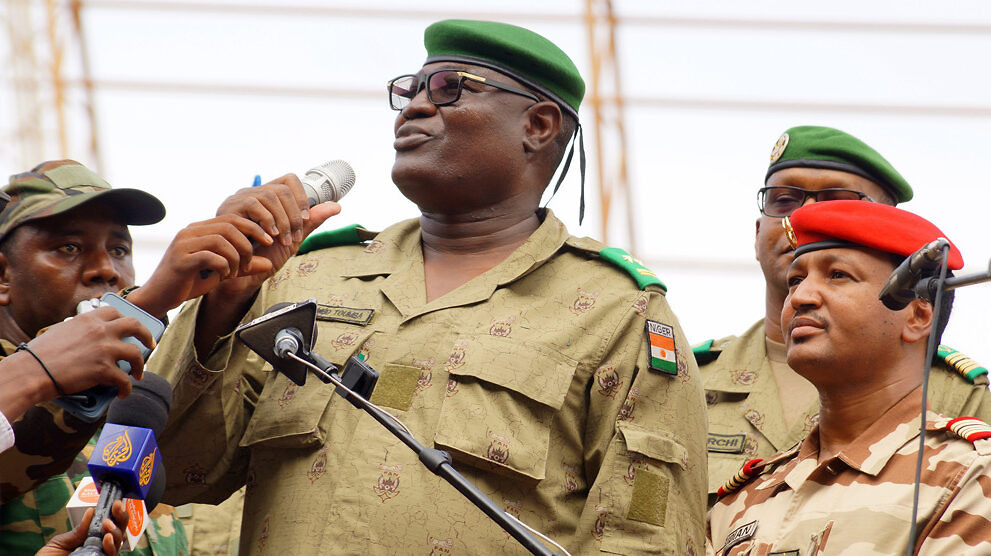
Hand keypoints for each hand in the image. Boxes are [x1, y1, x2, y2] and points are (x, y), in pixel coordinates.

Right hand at [27, 306, 154, 398]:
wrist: (33, 371)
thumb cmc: (41, 354)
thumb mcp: (62, 331)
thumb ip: (79, 330)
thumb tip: (86, 337)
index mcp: (88, 319)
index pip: (114, 312)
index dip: (125, 319)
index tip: (130, 328)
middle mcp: (101, 330)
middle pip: (135, 325)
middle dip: (146, 335)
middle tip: (150, 345)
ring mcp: (105, 349)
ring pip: (136, 354)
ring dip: (140, 365)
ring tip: (138, 374)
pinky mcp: (105, 369)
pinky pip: (125, 380)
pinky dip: (126, 389)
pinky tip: (123, 393)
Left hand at [36, 500, 126, 555]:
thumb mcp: (59, 544)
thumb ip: (76, 531)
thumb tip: (91, 512)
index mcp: (90, 541)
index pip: (107, 526)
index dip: (114, 514)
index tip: (113, 503)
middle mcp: (99, 550)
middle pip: (118, 533)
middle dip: (120, 518)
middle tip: (116, 508)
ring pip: (118, 544)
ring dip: (116, 531)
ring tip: (108, 524)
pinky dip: (112, 546)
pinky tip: (107, 538)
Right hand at [129, 175, 339, 316]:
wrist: (159, 297)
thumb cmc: (189, 281)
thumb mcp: (223, 272)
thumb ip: (244, 266)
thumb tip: (269, 262)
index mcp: (201, 229)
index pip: (234, 218)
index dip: (255, 228)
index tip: (269, 241)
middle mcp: (192, 231)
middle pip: (230, 225)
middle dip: (249, 243)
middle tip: (252, 261)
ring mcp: (184, 243)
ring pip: (222, 240)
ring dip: (237, 258)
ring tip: (235, 272)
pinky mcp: (180, 259)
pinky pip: (211, 257)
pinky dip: (224, 267)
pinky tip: (223, 276)